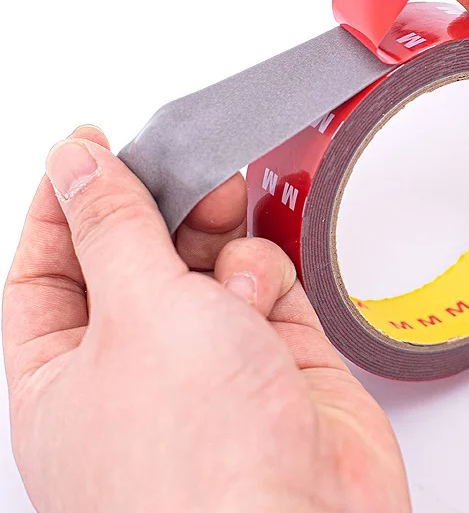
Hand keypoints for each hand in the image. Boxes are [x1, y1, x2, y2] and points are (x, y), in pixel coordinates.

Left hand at [3, 126, 409, 511]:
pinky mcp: (277, 358)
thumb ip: (111, 226)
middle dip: (160, 209)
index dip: (65, 203)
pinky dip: (262, 274)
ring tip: (227, 220)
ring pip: (208, 264)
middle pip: (137, 258)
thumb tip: (76, 162)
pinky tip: (261, 295)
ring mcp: (213, 363)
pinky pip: (264, 284)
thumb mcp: (135, 312)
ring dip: (218, 240)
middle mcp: (139, 369)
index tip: (89, 146)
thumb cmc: (198, 465)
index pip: (47, 269)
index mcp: (65, 374)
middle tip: (183, 165)